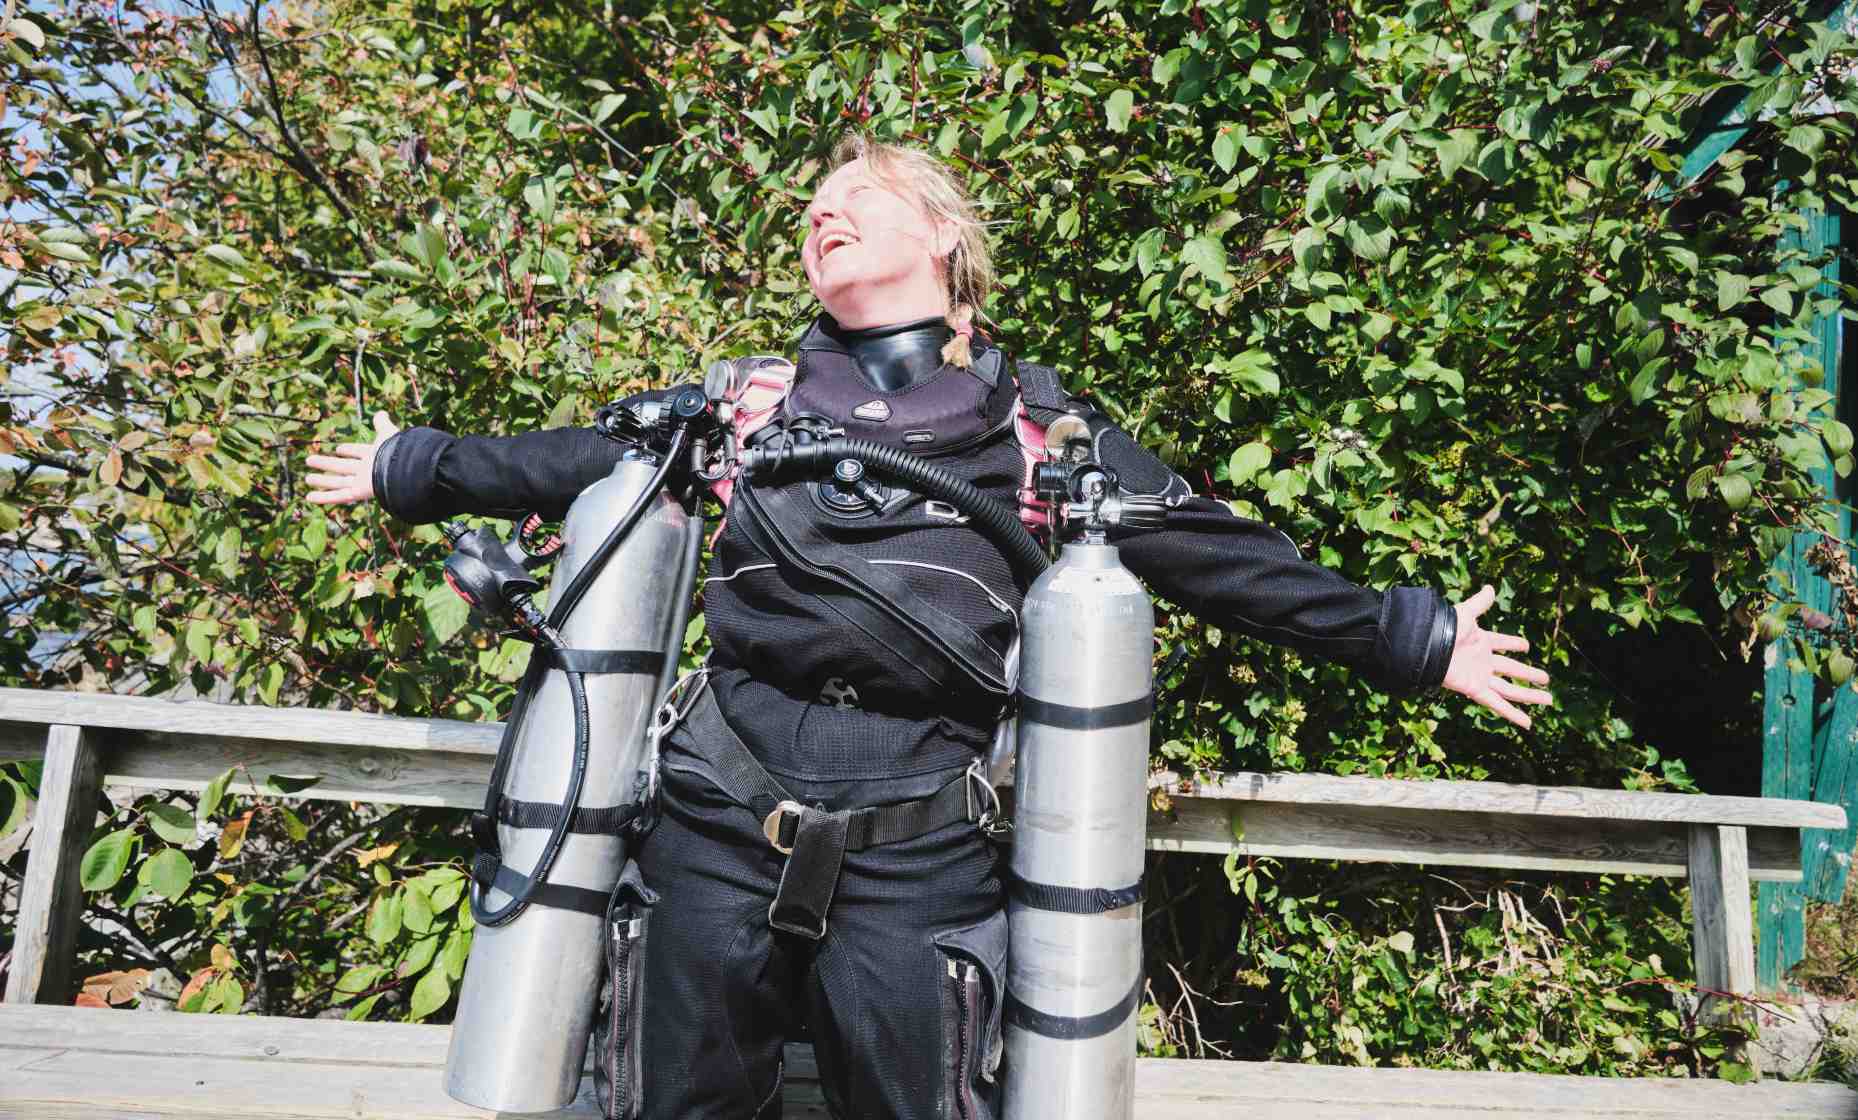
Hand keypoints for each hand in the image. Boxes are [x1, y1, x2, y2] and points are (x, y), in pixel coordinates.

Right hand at [305, 411, 398, 505]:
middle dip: (328, 464)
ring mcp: (362, 483)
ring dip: (322, 481)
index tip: (339, 449)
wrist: (403, 469)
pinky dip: (323, 497)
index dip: (350, 450)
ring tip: (307, 478)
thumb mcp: (387, 433)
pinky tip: (309, 497)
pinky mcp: (358, 493)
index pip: (359, 452)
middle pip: (343, 467)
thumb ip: (382, 424)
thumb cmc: (396, 451)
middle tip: (311, 460)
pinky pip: (338, 497)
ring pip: (337, 482)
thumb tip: (381, 412)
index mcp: (375, 455)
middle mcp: (367, 470)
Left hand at [1441, 585, 1552, 729]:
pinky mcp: (1475, 690)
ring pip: (1510, 690)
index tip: (1526, 647)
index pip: (1502, 643)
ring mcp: (1480, 677)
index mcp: (1481, 641)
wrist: (1427, 645)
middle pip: (1512, 670)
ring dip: (1529, 696)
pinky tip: (1528, 723)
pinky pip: (1498, 704)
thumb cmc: (1444, 628)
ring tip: (1549, 700)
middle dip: (1529, 674)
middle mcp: (1482, 661)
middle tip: (1546, 679)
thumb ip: (1479, 603)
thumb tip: (1490, 587)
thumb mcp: (1466, 613)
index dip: (1513, 644)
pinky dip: (1512, 714)